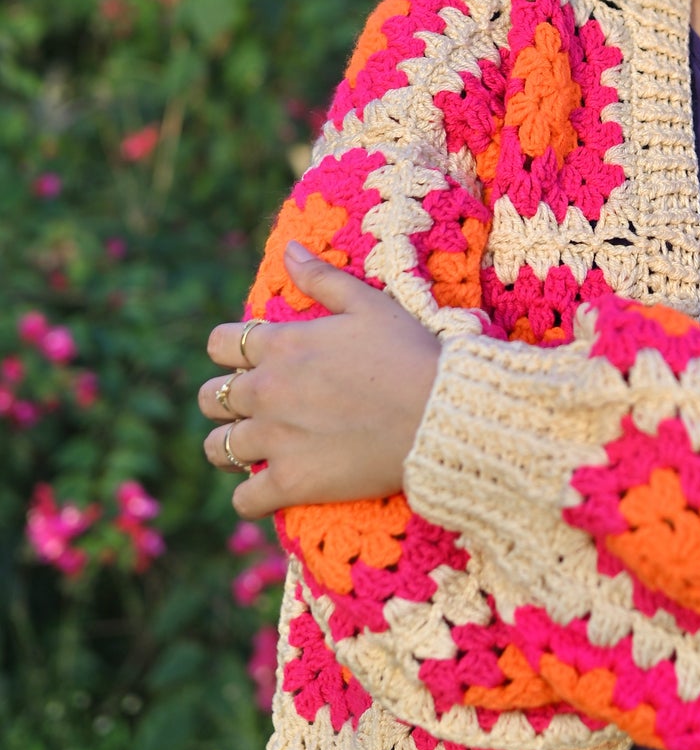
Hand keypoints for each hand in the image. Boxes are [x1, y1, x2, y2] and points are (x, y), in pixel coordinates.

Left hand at [198, 241, 440, 517]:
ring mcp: (274, 438)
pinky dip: (252, 497)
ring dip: (231, 448)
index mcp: (282, 344)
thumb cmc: (410, 354)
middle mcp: (267, 390)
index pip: (219, 345)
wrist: (440, 414)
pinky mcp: (290, 481)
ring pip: (218, 448)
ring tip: (256, 451)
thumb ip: (321, 278)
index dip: (230, 353)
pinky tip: (271, 490)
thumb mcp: (368, 304)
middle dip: (226, 402)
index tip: (250, 363)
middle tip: (255, 409)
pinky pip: (244, 499)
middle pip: (209, 398)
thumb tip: (289, 250)